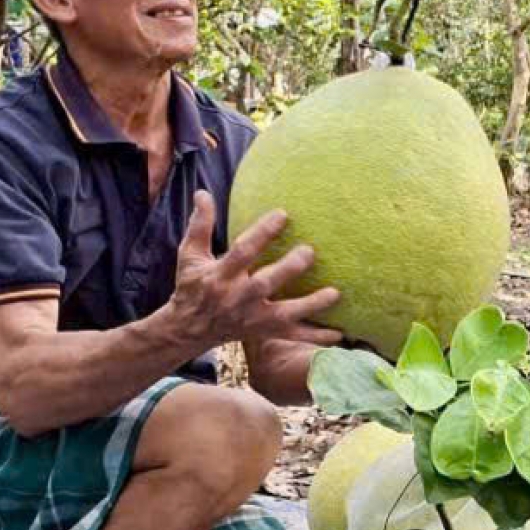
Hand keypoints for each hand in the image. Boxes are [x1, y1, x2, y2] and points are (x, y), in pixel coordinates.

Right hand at [169, 190, 339, 349]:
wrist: (189, 329)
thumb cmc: (193, 286)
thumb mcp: (190, 255)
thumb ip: (200, 225)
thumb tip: (203, 193)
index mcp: (220, 276)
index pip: (242, 252)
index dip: (261, 233)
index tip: (283, 214)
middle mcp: (237, 298)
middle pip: (265, 284)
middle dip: (288, 269)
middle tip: (310, 251)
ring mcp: (253, 318)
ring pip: (284, 313)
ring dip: (310, 305)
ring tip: (335, 293)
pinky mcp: (264, 332)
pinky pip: (293, 336)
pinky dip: (316, 337)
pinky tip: (340, 333)